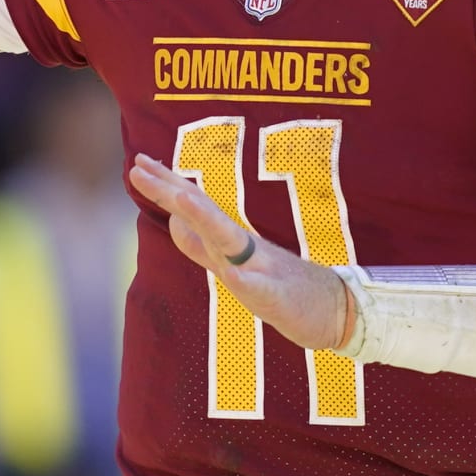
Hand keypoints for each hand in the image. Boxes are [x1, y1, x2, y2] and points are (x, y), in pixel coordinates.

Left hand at [129, 153, 352, 352]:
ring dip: (205, 219)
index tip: (139, 163)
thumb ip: (203, 246)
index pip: (195, 209)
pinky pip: (265, 290)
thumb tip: (172, 221)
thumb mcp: (236, 265)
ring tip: (181, 198)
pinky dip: (250, 282)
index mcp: (233, 244)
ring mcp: (265, 272)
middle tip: (138, 167)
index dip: (167, 186)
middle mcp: (245, 250)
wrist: (337, 312)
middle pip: (203, 214)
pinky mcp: (283, 300)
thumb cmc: (282, 287)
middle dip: (171, 191)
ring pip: (231, 242)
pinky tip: (236, 277)